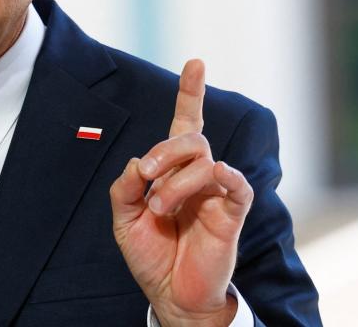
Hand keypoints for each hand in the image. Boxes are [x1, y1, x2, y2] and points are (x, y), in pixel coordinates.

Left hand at [109, 59, 252, 325]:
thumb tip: (137, 163)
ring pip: (203, 159)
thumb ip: (123, 188)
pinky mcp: (232, 211)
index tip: (196, 62)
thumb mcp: (123, 219)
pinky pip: (234, 182)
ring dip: (175, 180)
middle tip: (146, 177)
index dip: (191, 94)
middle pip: (190, 138)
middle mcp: (198, 175)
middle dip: (164, 150)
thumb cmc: (151, 255)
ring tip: (160, 208)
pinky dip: (219, 178)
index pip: (185, 124)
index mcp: (173, 172)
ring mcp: (217, 191)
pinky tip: (205, 185)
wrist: (169, 295)